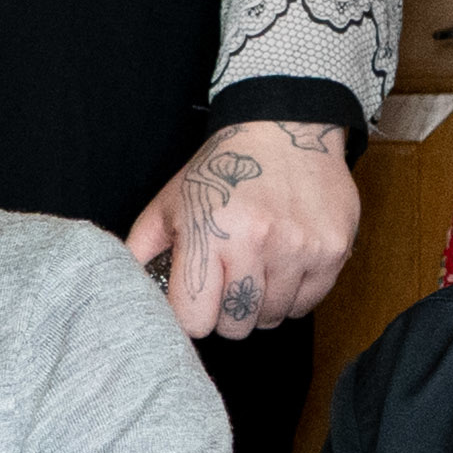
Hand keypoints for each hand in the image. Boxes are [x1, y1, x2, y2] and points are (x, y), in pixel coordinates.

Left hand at [127, 116, 359, 339]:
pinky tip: (284, 264)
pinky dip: (293, 293)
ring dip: (261, 303)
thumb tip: (119, 290)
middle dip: (226, 312)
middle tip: (227, 282)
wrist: (284, 127)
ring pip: (273, 318)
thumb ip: (141, 249)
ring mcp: (299, 248)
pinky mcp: (333, 250)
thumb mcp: (170, 202)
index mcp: (209, 232)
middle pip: (235, 325)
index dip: (192, 314)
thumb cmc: (223, 168)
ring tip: (257, 268)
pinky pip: (307, 303)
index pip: (195, 319)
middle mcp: (257, 242)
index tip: (195, 299)